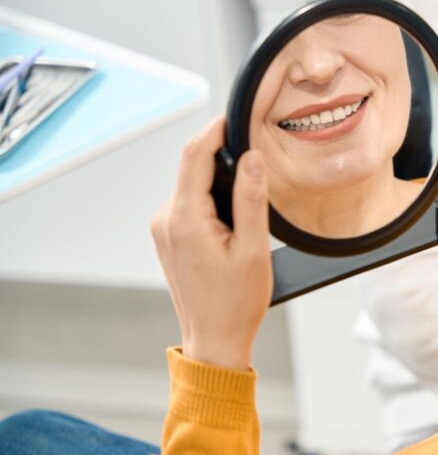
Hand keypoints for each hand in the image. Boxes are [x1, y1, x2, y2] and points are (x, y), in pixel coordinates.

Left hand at [150, 116, 271, 370]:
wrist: (215, 339)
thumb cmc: (236, 302)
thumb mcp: (253, 248)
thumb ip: (251, 199)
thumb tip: (251, 157)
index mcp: (185, 218)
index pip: (193, 156)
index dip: (214, 130)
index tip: (234, 116)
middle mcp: (167, 219)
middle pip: (192, 169)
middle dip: (222, 157)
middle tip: (256, 155)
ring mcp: (164, 228)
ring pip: (192, 187)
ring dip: (218, 183)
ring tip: (250, 198)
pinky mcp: (169, 237)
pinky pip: (190, 204)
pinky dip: (211, 201)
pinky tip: (234, 221)